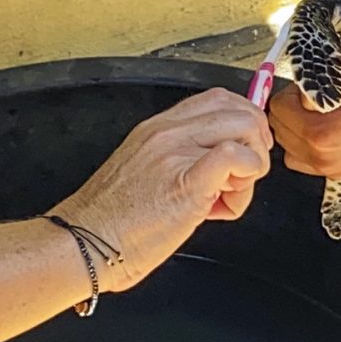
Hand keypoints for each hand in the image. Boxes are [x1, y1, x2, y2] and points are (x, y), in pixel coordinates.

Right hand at [52, 87, 271, 292]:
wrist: (84, 242)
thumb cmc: (112, 220)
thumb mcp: (145, 170)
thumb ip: (180, 159)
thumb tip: (220, 168)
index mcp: (158, 127)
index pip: (218, 99)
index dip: (244, 119)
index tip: (247, 147)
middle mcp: (168, 132)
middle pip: (238, 108)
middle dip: (256, 141)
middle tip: (245, 175)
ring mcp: (175, 152)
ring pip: (243, 128)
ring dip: (252, 163)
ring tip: (229, 196)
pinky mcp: (186, 182)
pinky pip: (234, 156)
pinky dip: (247, 175)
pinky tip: (227, 202)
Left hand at [269, 57, 340, 177]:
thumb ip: (321, 85)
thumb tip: (298, 96)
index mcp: (321, 135)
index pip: (276, 108)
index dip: (292, 91)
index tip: (312, 87)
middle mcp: (321, 159)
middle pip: (279, 127)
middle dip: (290, 108)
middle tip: (316, 98)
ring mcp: (330, 169)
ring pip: (287, 144)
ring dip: (295, 126)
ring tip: (321, 113)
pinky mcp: (339, 172)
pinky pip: (302, 160)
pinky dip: (305, 143)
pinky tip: (325, 129)